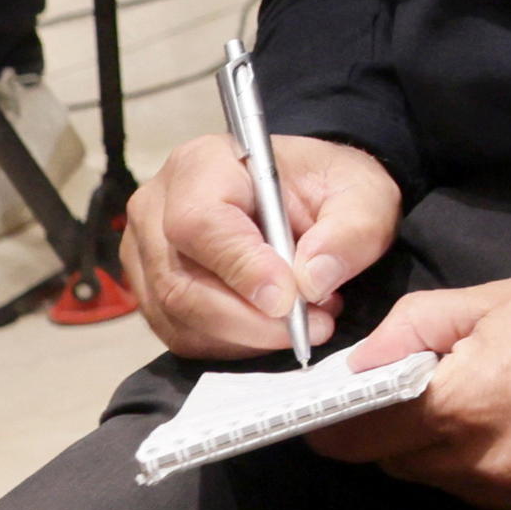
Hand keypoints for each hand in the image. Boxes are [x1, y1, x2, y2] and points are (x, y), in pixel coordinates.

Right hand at [122, 132, 396, 360]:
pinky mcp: (152, 291)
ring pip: (179, 317)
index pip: (200, 223)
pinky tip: (275, 328)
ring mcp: (146, 252)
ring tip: (306, 320)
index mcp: (203, 165)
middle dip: (251, 319)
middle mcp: (158, 208)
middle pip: (181, 282)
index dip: (242, 267)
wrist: (309, 194)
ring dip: (247, 335)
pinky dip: (233, 344)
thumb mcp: (364, 193)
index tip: (290, 299)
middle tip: (313, 326)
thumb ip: (350, 231)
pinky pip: (182, 334)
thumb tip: (313, 280)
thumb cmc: (327, 186)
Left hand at [306, 261, 510, 509]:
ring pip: (449, 481)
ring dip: (455, 448)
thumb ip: (414, 330)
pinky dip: (504, 464)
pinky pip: (502, 492)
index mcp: (460, 406)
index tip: (340, 405)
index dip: (336, 422)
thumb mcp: (496, 299)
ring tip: (505, 400)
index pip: (352, 441)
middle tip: (442, 385)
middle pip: (398, 463)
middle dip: (402, 428)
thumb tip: (358, 364)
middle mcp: (485, 465)